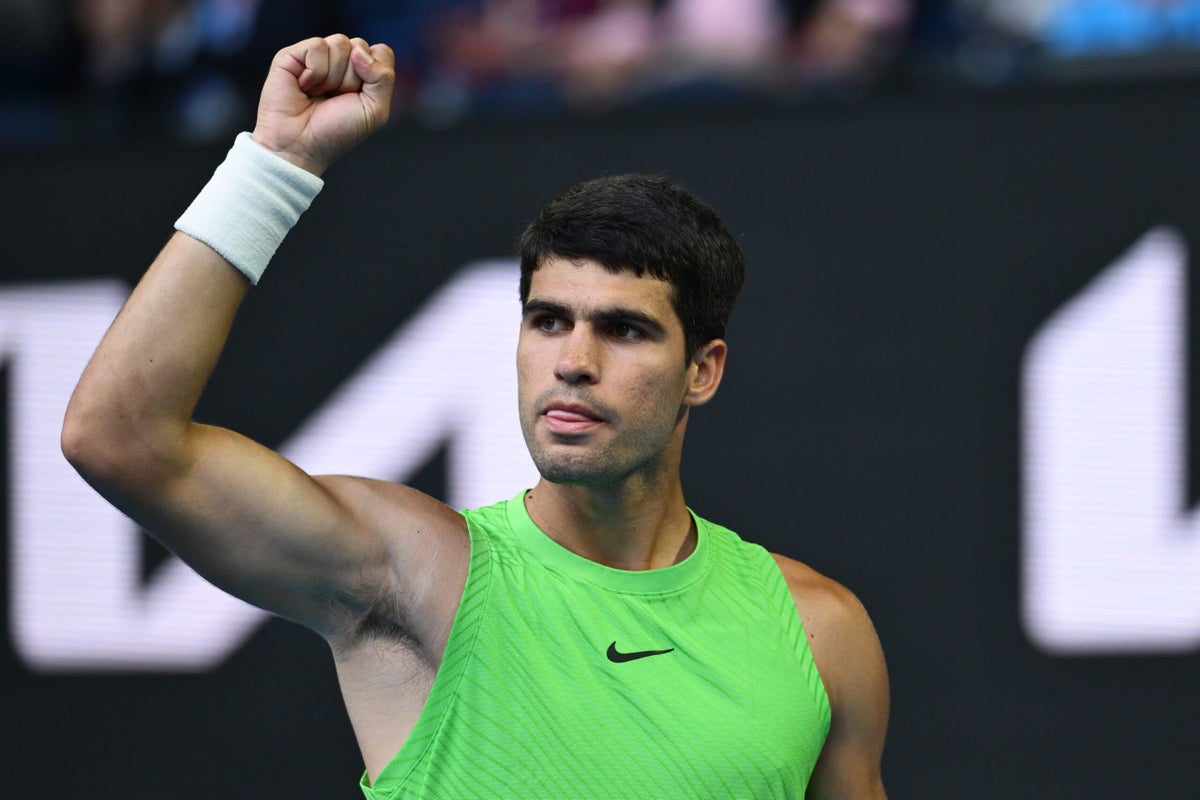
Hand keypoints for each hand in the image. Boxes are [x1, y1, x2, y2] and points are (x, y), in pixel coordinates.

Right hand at [252, 34, 395, 176]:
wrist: (301, 145)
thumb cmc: (337, 132)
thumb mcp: (375, 111)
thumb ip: (383, 78)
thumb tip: (359, 51)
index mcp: (363, 73)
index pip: (381, 52)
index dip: (375, 74)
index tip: (360, 97)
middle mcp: (341, 61)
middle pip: (361, 46)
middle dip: (352, 79)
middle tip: (335, 99)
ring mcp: (317, 56)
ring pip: (340, 43)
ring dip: (333, 77)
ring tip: (318, 94)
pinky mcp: (294, 54)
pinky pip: (317, 46)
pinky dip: (315, 71)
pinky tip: (304, 87)